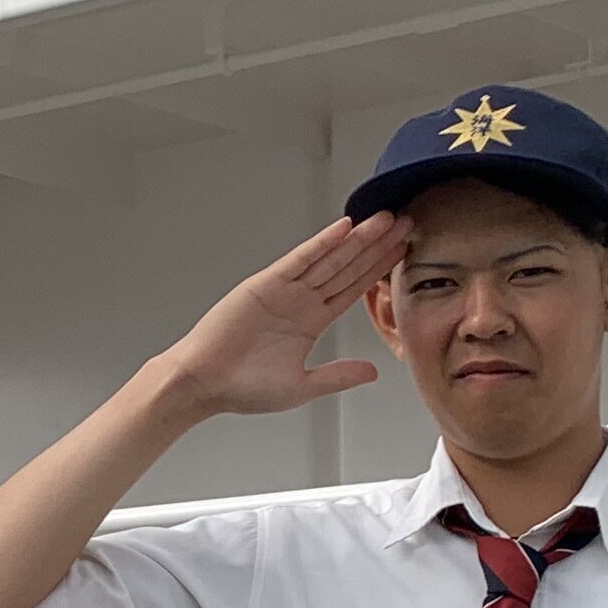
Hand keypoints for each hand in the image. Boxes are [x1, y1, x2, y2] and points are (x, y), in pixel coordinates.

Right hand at [157, 216, 403, 417]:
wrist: (202, 383)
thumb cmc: (241, 387)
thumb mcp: (301, 386)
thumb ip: (337, 376)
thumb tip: (371, 372)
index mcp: (310, 321)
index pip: (354, 288)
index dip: (379, 269)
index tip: (402, 252)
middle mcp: (300, 301)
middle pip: (348, 267)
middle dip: (377, 246)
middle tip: (405, 223)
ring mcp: (284, 290)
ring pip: (330, 259)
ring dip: (358, 239)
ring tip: (385, 220)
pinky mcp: (264, 285)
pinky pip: (299, 260)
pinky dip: (321, 244)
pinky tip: (343, 229)